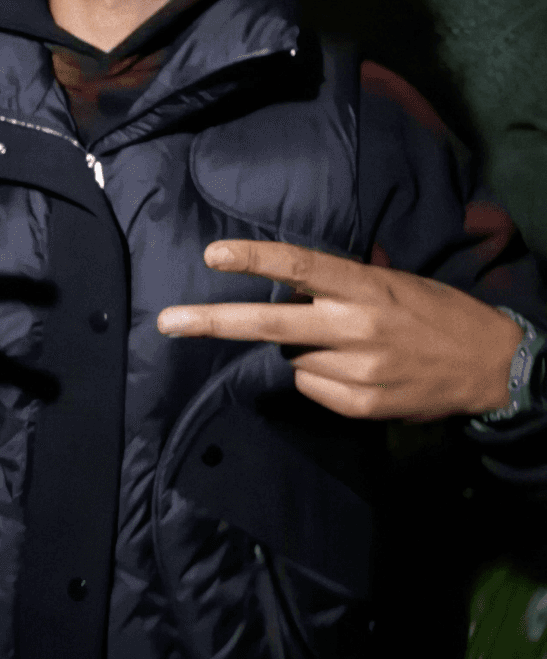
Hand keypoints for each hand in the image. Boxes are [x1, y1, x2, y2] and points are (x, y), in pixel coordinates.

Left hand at [157, 240, 523, 421]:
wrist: (490, 364)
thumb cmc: (435, 313)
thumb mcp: (392, 283)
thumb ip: (340, 286)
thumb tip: (286, 288)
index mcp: (365, 286)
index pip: (299, 265)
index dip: (254, 257)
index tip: (212, 254)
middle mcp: (355, 326)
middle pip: (270, 322)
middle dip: (213, 321)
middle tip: (168, 321)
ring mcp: (356, 370)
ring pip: (292, 359)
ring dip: (302, 351)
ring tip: (347, 347)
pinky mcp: (360, 404)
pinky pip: (312, 388)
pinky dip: (320, 379)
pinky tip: (355, 372)